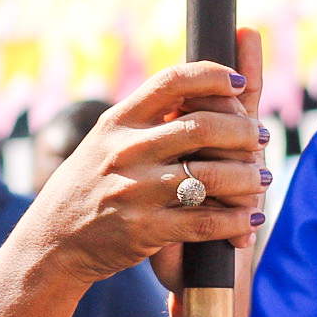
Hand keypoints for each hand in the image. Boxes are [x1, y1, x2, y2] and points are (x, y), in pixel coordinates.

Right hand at [22, 46, 267, 290]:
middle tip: (261, 137)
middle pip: (203, 126)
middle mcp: (126, 150)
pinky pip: (205, 221)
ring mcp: (135, 190)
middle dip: (244, 131)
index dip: (213, 75)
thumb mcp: (106, 140)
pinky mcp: (145, 230)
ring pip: (213, 175)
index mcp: (119, 121)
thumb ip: (146, 117)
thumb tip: (201, 87)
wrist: (53, 240)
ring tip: (263, 179)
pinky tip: (250, 221)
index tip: (240, 82)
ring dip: (249, 177)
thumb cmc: (91, 184)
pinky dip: (236, 221)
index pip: (173, 80)